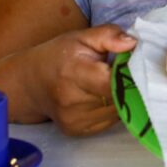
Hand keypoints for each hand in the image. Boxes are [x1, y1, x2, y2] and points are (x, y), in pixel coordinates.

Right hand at [21, 24, 136, 135]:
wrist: (31, 83)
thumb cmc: (59, 56)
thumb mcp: (81, 37)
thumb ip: (109, 36)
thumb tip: (133, 44)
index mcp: (73, 73)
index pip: (112, 82)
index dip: (129, 74)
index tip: (134, 64)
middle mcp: (72, 101)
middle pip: (118, 98)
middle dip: (128, 85)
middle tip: (126, 71)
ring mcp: (74, 120)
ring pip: (118, 111)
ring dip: (122, 98)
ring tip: (111, 83)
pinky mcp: (78, 131)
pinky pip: (110, 121)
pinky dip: (112, 109)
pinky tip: (103, 96)